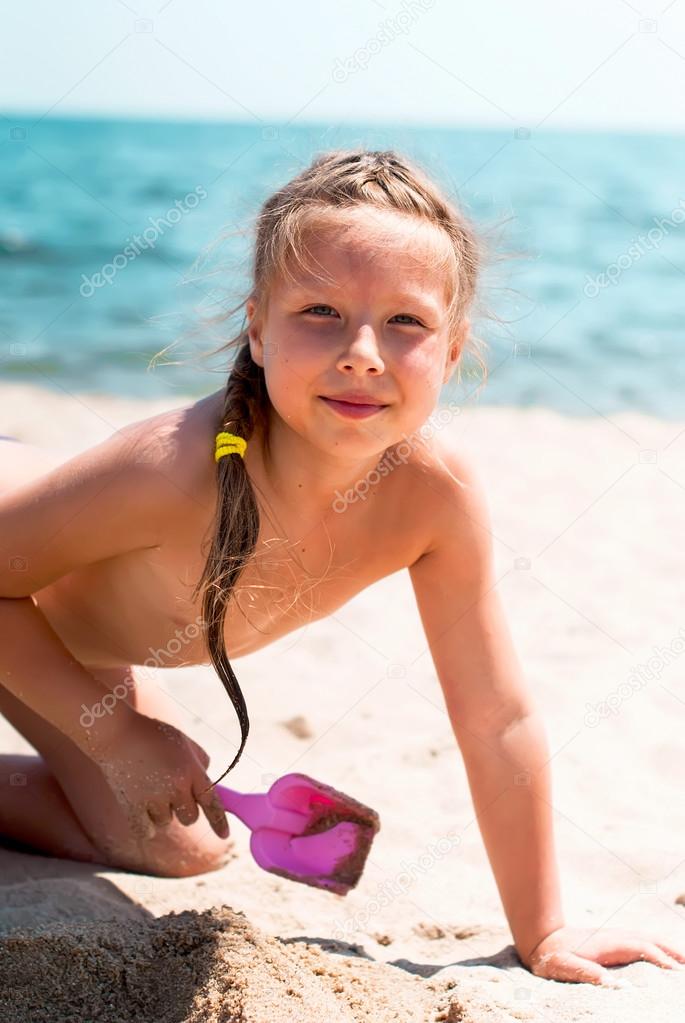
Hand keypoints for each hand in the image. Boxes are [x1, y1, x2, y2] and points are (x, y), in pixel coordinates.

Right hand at [86, 704, 228, 841]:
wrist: (116, 732)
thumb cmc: (152, 735)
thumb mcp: (184, 741)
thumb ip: (199, 761)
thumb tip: (206, 781)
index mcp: (191, 770)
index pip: (211, 802)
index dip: (219, 821)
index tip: (225, 835)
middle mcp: (176, 786)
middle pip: (190, 818)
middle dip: (184, 809)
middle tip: (172, 792)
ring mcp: (154, 798)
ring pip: (166, 822)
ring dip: (161, 812)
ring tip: (150, 788)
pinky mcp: (132, 807)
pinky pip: (146, 831)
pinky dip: (145, 824)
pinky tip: (142, 808)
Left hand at [524, 925, 684, 983]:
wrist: (541, 936)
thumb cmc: (552, 956)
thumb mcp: (564, 966)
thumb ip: (585, 971)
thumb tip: (610, 982)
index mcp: (608, 943)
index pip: (641, 948)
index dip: (660, 958)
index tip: (676, 972)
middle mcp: (614, 937)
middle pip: (649, 940)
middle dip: (670, 951)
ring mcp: (614, 937)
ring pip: (647, 939)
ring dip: (666, 948)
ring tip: (683, 962)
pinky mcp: (611, 942)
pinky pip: (640, 942)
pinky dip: (656, 948)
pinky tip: (662, 957)